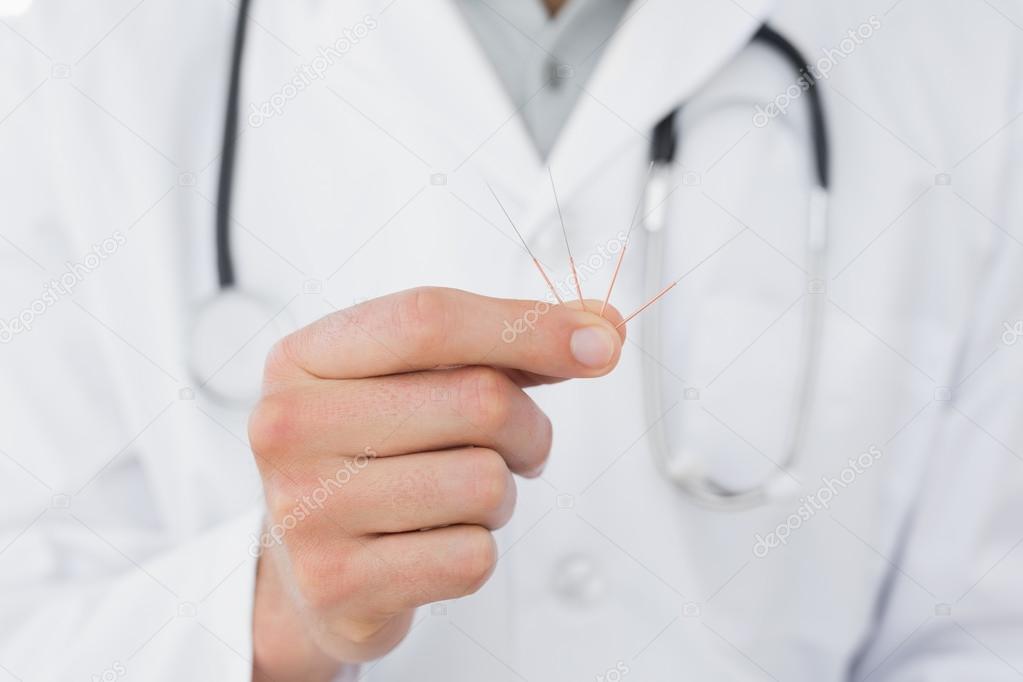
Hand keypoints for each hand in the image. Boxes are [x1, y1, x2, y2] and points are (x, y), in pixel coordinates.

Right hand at [248, 287, 624, 679]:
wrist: (309, 561)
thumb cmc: (372, 453)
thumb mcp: (415, 380)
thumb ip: (507, 345)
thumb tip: (598, 331)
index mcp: (305, 358)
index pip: (430, 319)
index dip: (529, 326)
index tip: (599, 344)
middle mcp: (289, 428)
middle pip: (478, 400)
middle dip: (528, 427)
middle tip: (516, 446)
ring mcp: (306, 509)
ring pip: (485, 483)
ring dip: (500, 494)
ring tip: (458, 497)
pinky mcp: (337, 583)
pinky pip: (472, 556)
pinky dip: (477, 547)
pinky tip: (433, 542)